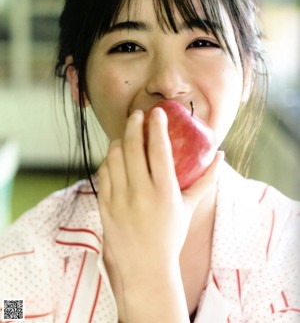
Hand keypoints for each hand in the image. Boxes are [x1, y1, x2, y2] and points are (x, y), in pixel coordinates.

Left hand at [98, 107, 222, 321]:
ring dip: (120, 140)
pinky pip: (104, 172)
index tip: (157, 112)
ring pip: (114, 156)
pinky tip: (116, 157)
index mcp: (164, 192)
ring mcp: (119, 199)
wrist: (146, 268)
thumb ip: (206, 179)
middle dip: (134, 124)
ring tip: (126, 136)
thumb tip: (221, 155)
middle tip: (137, 115)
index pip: (158, 149)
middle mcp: (140, 193)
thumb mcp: (189, 207)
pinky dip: (109, 159)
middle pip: (132, 146)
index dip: (157, 126)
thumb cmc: (171, 235)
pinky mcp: (105, 205)